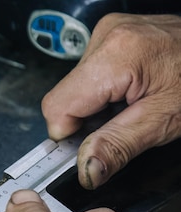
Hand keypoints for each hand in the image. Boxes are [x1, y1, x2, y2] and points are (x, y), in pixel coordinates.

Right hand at [42, 13, 180, 189]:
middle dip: (87, 119)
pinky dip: (104, 91)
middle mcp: (106, 37)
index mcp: (115, 56)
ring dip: (96, 105)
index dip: (71, 134)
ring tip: (130, 104)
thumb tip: (87, 169)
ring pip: (74, 88)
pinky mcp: (112, 35)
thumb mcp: (163, 121)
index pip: (58, 107)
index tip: (92, 146)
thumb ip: (118, 145)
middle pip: (64, 97)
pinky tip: (129, 92)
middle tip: (122, 123)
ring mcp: (108, 32)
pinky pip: (88, 74)